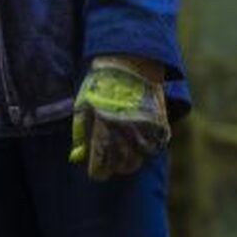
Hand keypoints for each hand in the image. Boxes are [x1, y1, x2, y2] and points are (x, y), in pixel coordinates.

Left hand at [70, 56, 168, 180]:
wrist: (130, 64)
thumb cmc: (100, 85)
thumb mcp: (83, 106)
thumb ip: (81, 132)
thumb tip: (77, 156)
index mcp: (103, 128)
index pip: (101, 164)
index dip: (98, 172)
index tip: (97, 172)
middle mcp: (125, 130)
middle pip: (123, 165)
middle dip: (115, 168)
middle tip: (111, 165)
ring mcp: (144, 127)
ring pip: (141, 158)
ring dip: (132, 160)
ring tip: (125, 156)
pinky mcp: (160, 122)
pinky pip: (156, 145)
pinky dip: (149, 149)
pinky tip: (140, 144)